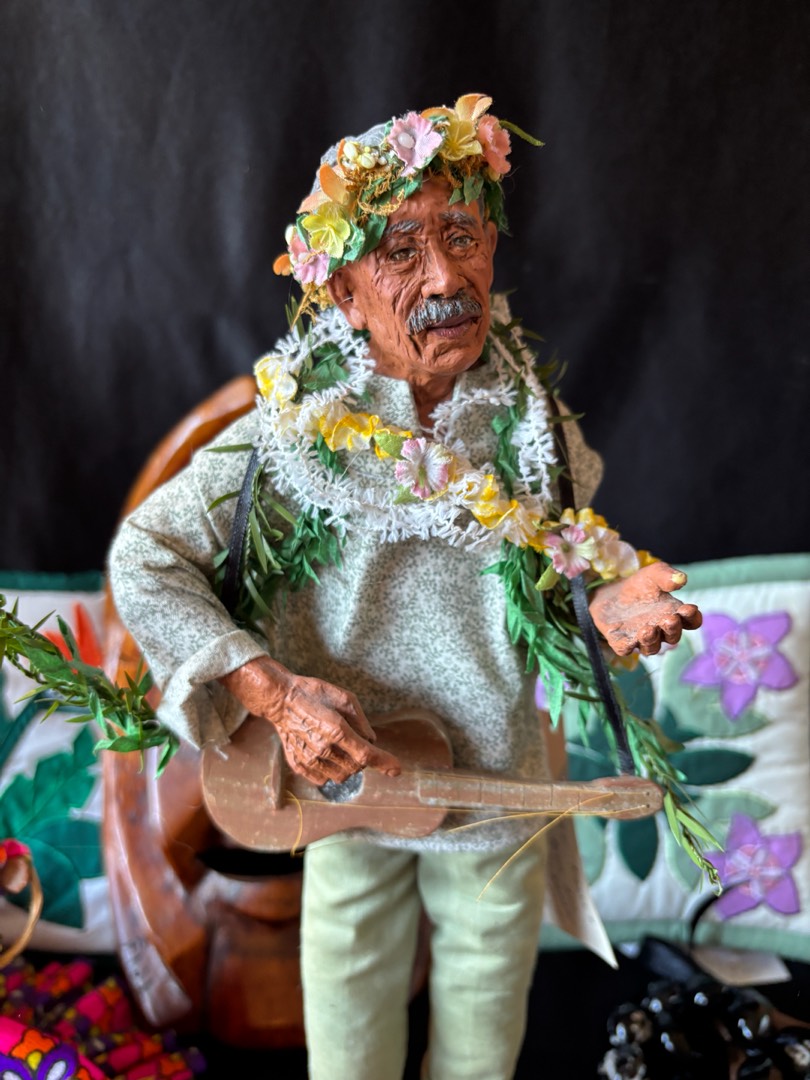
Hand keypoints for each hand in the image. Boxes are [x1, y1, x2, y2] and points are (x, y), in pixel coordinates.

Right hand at [219, 656, 400, 784]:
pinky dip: (331, 771)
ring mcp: (309, 759)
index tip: (396, 770)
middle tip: (353, 740)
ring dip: (348, 766)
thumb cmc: (314, 694)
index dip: (384, 763)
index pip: (366, 755)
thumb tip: (372, 742)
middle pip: (356, 767)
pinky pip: (323, 779)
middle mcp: (322, 748)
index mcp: (336, 729)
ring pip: (341, 776)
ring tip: (338, 747)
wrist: (280, 700)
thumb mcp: (344, 697)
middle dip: (362, 758)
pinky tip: (326, 754)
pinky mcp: (298, 765)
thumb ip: (361, 722)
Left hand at [589, 562, 701, 656]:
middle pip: (672, 636)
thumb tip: (680, 578)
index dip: (692, 617)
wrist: (612, 593)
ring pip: (651, 647)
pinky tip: (626, 641)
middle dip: (672, 629)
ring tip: (648, 629)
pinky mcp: (621, 641)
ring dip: (651, 640)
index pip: (690, 621)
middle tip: (669, 619)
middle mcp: (661, 630)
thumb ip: (667, 575)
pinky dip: (626, 646)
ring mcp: (641, 638)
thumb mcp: (654, 574)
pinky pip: (625, 649)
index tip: (689, 608)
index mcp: (674, 614)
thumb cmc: (640, 586)